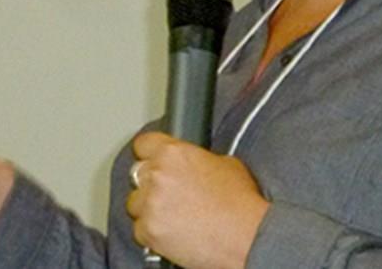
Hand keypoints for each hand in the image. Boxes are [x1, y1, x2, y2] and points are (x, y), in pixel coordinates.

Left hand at [126, 133, 268, 268]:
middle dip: (150, 183)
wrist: (247, 237)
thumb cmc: (242, 203)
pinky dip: (153, 233)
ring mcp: (150, 204)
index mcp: (173, 153)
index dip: (150, 153)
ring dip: (149, 209)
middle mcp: (157, 175)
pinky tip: (173, 232)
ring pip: (134, 203)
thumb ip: (197, 159)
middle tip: (171, 194)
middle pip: (137, 173)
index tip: (153, 160)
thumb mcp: (225, 164)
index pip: (143, 144)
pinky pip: (140, 230)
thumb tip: (191, 163)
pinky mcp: (148, 231)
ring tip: (174, 217)